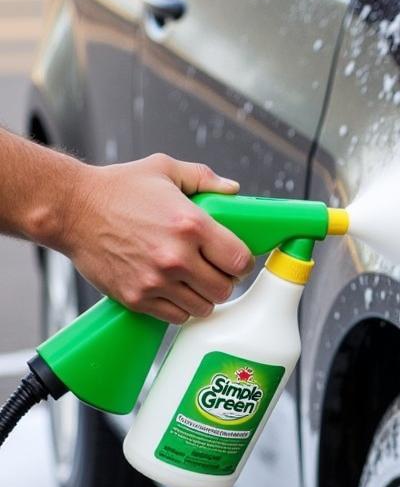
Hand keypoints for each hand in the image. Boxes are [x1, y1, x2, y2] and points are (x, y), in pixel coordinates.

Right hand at [59, 154, 253, 322]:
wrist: (70, 209)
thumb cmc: (117, 189)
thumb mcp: (164, 169)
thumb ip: (203, 178)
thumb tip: (232, 190)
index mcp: (191, 225)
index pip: (240, 261)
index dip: (242, 262)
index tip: (235, 260)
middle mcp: (176, 257)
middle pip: (225, 288)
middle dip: (224, 280)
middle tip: (214, 270)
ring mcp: (156, 281)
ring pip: (203, 307)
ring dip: (203, 296)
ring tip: (193, 281)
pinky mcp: (137, 298)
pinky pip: (176, 317)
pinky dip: (180, 307)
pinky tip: (174, 291)